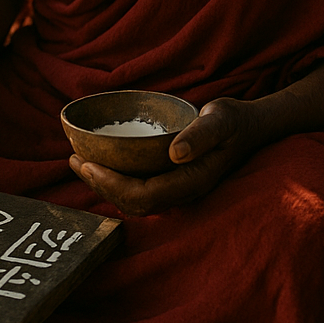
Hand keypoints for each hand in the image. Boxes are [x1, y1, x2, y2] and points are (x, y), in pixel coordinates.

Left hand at [68, 97, 257, 215]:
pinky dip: (115, 177)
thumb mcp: (222, 120)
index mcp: (192, 181)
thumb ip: (202, 135)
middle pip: (133, 202)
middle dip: (100, 185)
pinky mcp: (171, 179)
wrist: (250, 127)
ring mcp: (176, 188)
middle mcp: (182, 191)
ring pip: (133, 198)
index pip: (144, 195)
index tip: (87, 164)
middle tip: (73, 160)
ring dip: (104, 183)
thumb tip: (175, 153)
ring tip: (78, 161)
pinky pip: (138, 187)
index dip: (112, 185)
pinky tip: (101, 160)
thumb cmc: (235, 120)